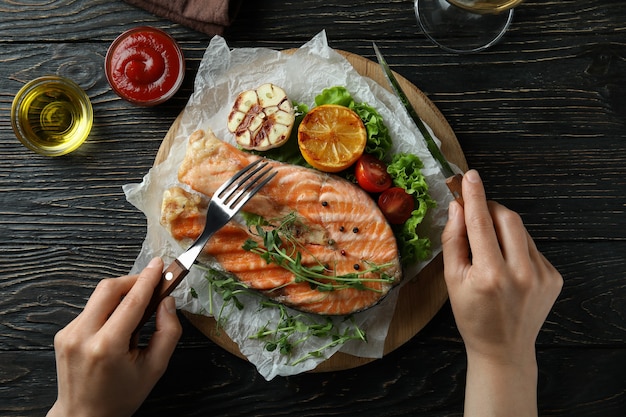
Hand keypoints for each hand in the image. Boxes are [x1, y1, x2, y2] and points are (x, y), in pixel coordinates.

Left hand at [47, 257, 181, 416]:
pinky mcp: (63, 333)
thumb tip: (167, 302)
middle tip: (152, 284)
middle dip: (133, 280)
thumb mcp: (155, 368)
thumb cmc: (121, 396)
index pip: (131, 301)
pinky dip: (109, 308)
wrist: (83, 416)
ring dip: (122, 294)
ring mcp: (68, 333)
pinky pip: (91, 308)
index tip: (160, 264)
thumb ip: (168, 332)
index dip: (148, 279)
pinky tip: (119, 323)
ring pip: (98, 296)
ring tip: (138, 309)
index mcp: (107, 346)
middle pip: (109, 288)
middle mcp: (82, 335)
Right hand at [442, 170, 561, 416]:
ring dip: (503, 228)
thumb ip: (454, 240)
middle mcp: (520, 273)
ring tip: (491, 247)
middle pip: (508, 218)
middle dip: (491, 208)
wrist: (503, 348)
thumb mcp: (451, 280)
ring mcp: (541, 275)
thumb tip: (457, 207)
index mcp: (489, 274)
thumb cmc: (471, 315)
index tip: (470, 176)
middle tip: (477, 211)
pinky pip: (532, 247)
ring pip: (521, 231)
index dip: (474, 196)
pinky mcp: (554, 277)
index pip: (480, 223)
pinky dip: (517, 246)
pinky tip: (508, 265)